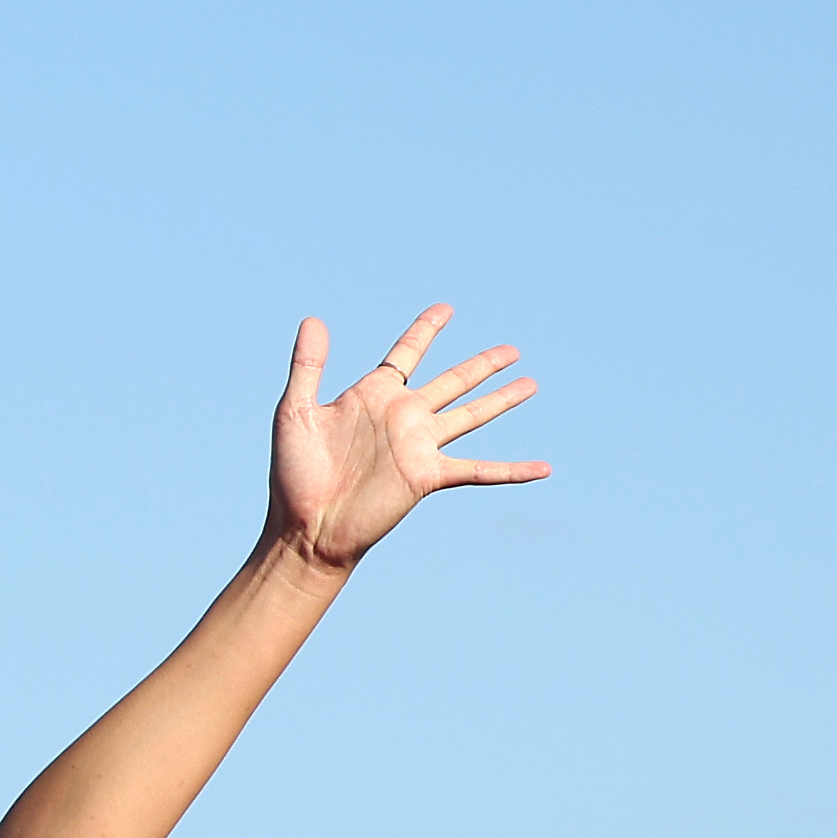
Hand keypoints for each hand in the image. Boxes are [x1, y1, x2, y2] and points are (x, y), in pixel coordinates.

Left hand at [266, 306, 544, 577]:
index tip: (446, 309)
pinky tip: (543, 469)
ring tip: (530, 382)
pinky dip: (512, 470)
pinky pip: (480, 470)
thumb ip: (308, 366)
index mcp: (374, 395)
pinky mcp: (429, 475)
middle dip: (482, 364)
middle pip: (453, 381)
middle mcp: (403, 415)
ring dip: (502, 399)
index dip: (426, 330)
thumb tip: (313, 319)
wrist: (305, 528)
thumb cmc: (294, 475)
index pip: (407, 353)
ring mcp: (420, 445)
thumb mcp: (295, 412)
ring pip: (472, 414)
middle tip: (511, 348)